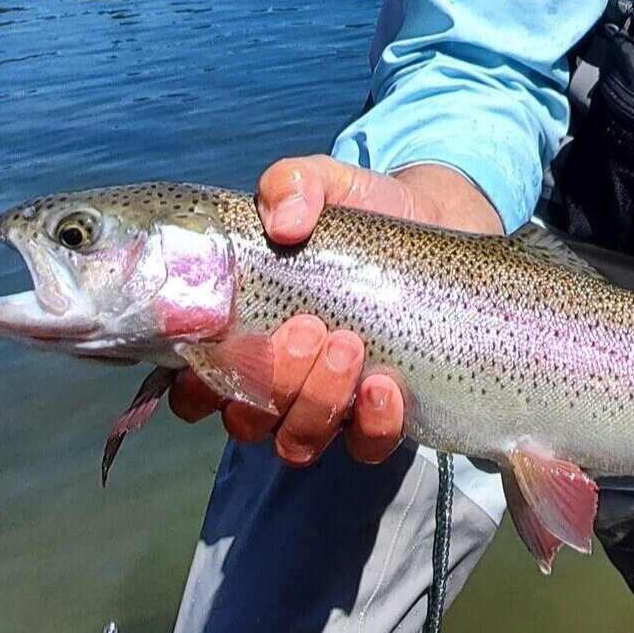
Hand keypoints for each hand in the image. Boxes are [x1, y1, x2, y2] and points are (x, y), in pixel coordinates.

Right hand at [168, 156, 499, 467]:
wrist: (441, 226)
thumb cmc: (362, 213)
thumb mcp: (324, 185)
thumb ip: (292, 184)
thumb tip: (285, 221)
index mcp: (242, 336)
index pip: (192, 387)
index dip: (194, 382)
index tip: (220, 343)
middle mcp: (276, 383)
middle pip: (244, 419)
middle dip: (271, 381)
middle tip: (308, 328)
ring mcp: (326, 407)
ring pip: (296, 441)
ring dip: (316, 401)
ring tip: (349, 345)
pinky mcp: (380, 419)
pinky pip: (365, 447)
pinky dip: (371, 424)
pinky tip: (384, 386)